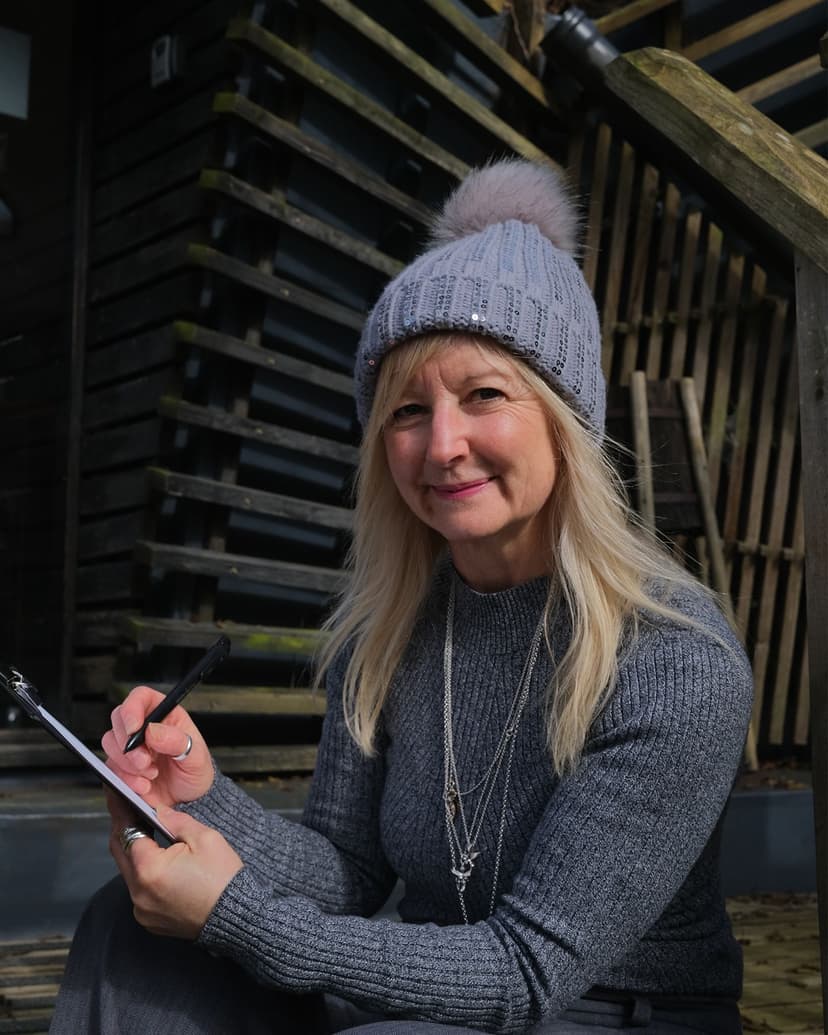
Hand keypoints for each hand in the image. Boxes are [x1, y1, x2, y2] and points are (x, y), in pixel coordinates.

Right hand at [103, 685, 213, 807]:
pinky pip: (111, 767)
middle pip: (119, 718)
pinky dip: (126, 778)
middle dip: (128, 742)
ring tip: (151, 773)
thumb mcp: (196, 757)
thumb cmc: (194, 772)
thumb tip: (154, 731)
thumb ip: (178, 742)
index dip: (132, 708)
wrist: (186, 801)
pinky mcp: (121, 766)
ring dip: (128, 762)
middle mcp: (144, 727)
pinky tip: (144, 784)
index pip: (141, 697)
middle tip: (146, 761)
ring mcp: (130, 746)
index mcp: (165, 715)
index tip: (134, 728)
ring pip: (110, 742)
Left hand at [108, 792, 242, 939]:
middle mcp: (138, 892)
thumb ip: (176, 820)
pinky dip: (145, 875)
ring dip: (135, 853)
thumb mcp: (205, 838)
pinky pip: (139, 891)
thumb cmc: (223, 877)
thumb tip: (157, 810)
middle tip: (130, 811)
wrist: (235, 916)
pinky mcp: (148, 920)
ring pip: (129, 873)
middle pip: (120, 853)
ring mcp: (141, 909)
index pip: (126, 832)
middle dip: (124, 829)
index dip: (123, 812)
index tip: (119, 797)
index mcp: (149, 869)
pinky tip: (160, 864)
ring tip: (148, 835)